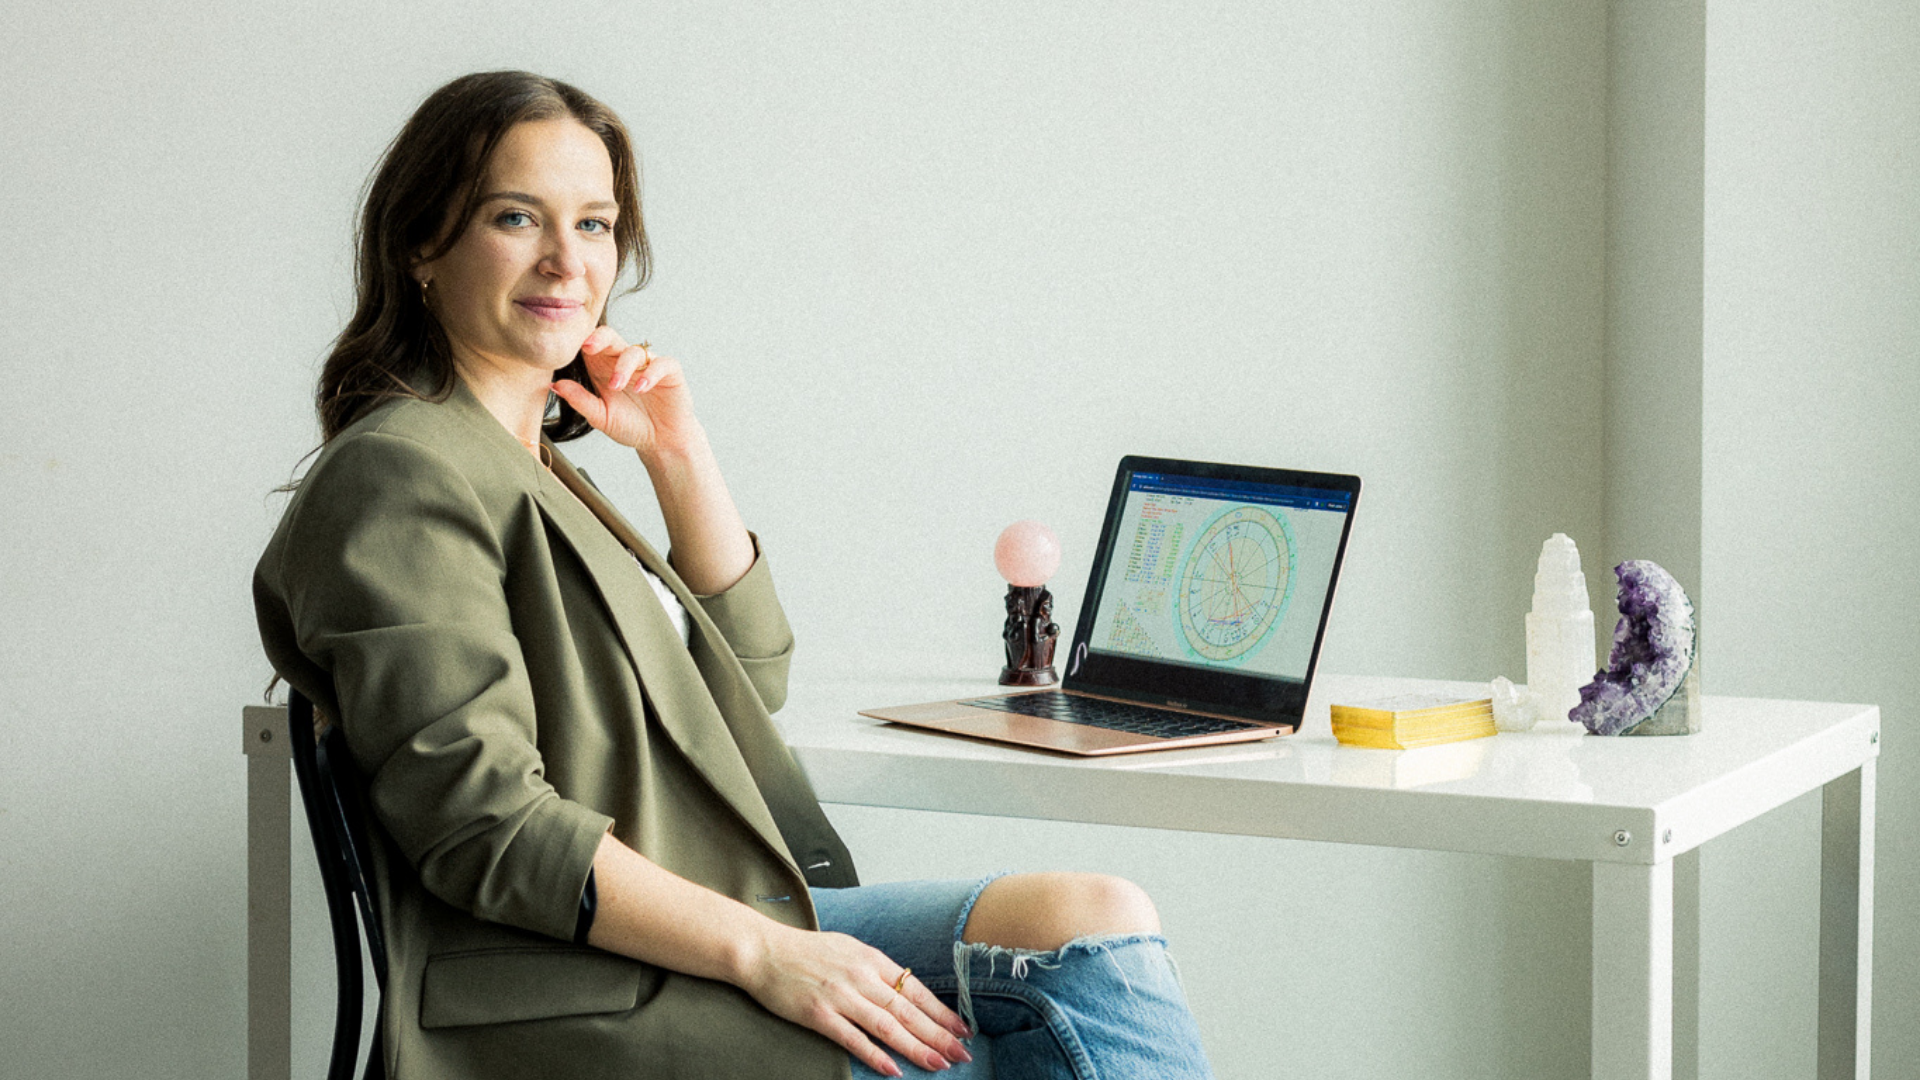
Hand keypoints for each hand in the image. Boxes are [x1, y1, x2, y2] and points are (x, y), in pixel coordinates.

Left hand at [550, 326, 700, 457]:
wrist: (660, 442)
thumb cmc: (630, 426)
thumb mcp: (600, 417)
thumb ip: (580, 400)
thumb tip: (556, 385)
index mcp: (603, 368)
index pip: (590, 344)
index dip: (580, 342)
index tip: (568, 348)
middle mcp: (624, 361)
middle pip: (611, 337)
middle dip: (598, 338)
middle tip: (588, 347)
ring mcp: (647, 365)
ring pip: (634, 351)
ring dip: (623, 366)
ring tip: (616, 386)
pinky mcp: (670, 372)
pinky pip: (662, 363)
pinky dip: (651, 373)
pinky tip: (642, 387)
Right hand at [740, 924, 973, 1076]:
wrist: (763, 950)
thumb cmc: (806, 951)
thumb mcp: (848, 950)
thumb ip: (875, 969)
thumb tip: (903, 988)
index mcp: (871, 959)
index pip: (916, 990)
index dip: (942, 1012)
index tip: (963, 1030)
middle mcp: (861, 976)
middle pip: (908, 1011)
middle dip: (939, 1034)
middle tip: (962, 1053)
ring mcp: (840, 995)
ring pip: (887, 1025)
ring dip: (916, 1047)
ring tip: (937, 1064)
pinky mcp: (819, 1013)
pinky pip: (853, 1038)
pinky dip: (875, 1054)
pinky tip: (893, 1068)